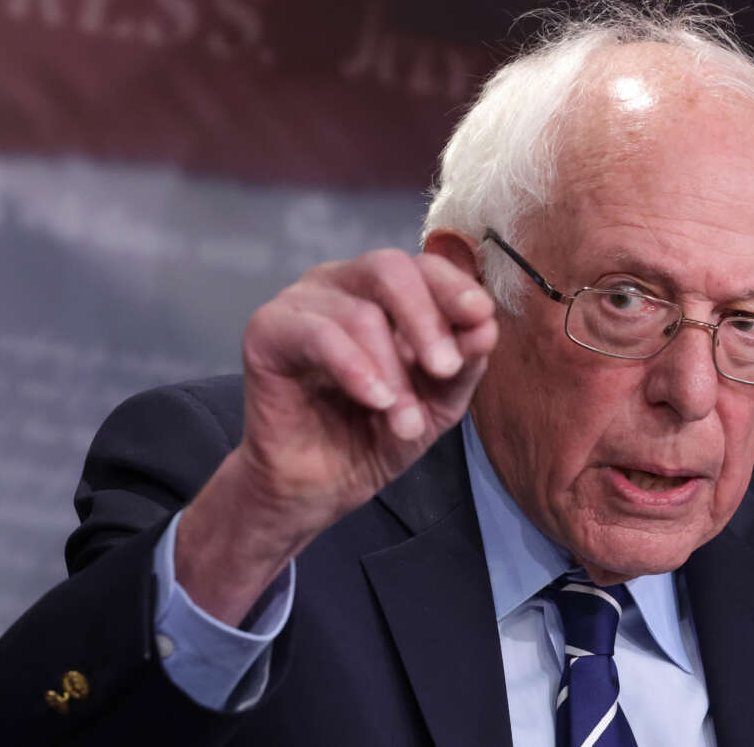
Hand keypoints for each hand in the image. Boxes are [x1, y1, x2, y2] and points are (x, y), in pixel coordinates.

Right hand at [177, 243, 497, 624]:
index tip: (480, 318)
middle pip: (389, 269)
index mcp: (382, 293)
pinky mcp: (266, 331)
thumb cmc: (373, 435)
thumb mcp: (436, 403)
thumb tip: (486, 326)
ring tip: (406, 423)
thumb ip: (462, 364)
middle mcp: (340, 285)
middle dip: (426, 319)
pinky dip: (355, 368)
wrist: (317, 487)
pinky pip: (317, 335)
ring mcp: (300, 303)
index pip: (422, 265)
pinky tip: (374, 400)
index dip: (454, 287)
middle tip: (445, 369)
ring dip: (393, 373)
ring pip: (359, 313)